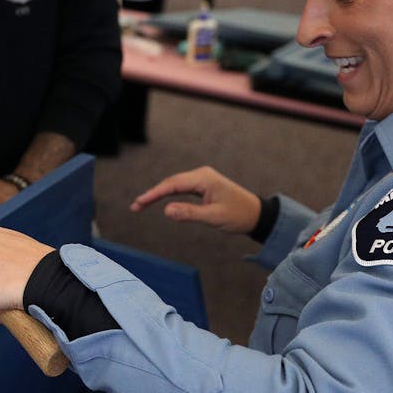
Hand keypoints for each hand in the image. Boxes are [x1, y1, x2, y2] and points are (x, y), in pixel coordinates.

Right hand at [130, 166, 261, 233]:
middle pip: (170, 183)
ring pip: (174, 184)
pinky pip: (181, 187)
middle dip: (152, 194)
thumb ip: (190, 214)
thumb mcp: (214, 217)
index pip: (173, 185)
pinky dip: (168, 194)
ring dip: (159, 194)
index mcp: (204, 179)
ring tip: (142, 205)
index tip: (139, 203)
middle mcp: (201, 174)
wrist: (257, 214)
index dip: (154, 194)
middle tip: (135, 207)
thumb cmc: (239, 215)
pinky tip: (159, 200)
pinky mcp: (203, 185)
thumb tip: (166, 211)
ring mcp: (202, 178)